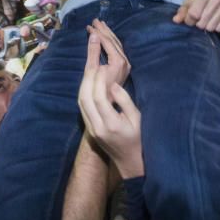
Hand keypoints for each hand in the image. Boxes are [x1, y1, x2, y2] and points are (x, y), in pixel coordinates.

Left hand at [78, 22, 141, 178]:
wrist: (130, 163)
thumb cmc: (139, 140)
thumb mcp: (138, 121)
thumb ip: (125, 102)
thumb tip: (113, 85)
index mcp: (111, 125)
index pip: (99, 97)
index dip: (100, 79)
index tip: (106, 64)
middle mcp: (96, 126)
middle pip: (85, 95)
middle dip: (88, 74)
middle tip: (94, 57)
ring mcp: (90, 127)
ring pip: (80, 99)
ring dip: (84, 79)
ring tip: (91, 62)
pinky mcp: (88, 126)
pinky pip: (81, 103)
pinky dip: (84, 88)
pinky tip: (89, 78)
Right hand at [83, 19, 129, 87]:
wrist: (109, 107)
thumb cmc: (99, 91)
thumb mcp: (93, 70)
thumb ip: (93, 52)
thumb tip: (93, 35)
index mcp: (118, 61)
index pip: (108, 42)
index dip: (98, 33)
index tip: (89, 26)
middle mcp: (125, 61)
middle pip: (114, 41)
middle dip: (104, 30)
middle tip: (95, 20)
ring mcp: (125, 65)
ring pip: (117, 44)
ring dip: (108, 34)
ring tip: (101, 25)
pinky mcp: (123, 68)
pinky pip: (117, 49)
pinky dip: (111, 41)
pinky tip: (106, 39)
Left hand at [173, 0, 219, 31]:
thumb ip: (183, 10)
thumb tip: (175, 20)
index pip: (193, 14)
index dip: (189, 20)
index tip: (190, 20)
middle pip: (202, 23)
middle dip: (198, 24)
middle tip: (200, 20)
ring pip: (211, 27)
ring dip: (208, 26)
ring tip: (208, 20)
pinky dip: (217, 27)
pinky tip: (216, 21)